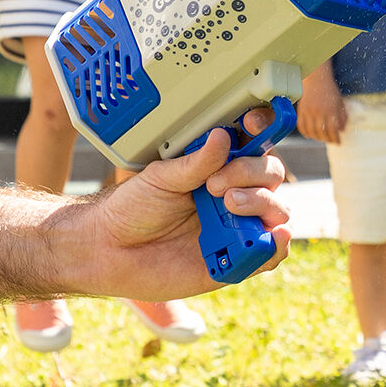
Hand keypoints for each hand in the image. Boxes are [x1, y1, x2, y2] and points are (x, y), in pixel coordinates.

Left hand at [86, 109, 290, 299]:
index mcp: (220, 169)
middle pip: (271, 177)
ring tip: (231, 207)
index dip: (263, 131)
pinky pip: (268, 254)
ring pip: (277, 212)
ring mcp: (237, 227)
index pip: (255, 147)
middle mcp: (235, 195)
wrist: (107, 251)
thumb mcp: (161, 178)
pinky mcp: (234, 260)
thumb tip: (222, 136)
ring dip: (265, 205)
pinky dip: (277, 245)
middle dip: (253, 175)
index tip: (251, 125)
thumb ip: (195, 163)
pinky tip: (272, 237)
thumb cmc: (132, 209)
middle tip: (216, 187)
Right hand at [296, 87, 347, 144]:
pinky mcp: (301, 111)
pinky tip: (310, 135)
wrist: (316, 79)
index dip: (335, 138)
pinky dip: (305, 133)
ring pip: (311, 131)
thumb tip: (342, 130)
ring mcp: (308, 112)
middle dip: (327, 139)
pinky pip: (301, 126)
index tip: (338, 142)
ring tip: (321, 138)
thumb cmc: (330, 91)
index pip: (333, 130)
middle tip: (330, 141)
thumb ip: (342, 116)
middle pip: (321, 132)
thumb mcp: (340, 102)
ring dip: (316, 138)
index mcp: (331, 110)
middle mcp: (319, 112)